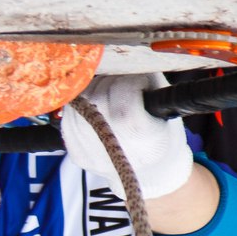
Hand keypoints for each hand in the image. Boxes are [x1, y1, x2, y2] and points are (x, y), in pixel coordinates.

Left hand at [62, 73, 198, 199]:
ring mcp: (90, 151)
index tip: (140, 84)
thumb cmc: (162, 139)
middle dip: (111, 83)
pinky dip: (81, 107)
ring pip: (81, 102)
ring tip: (111, 97)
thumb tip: (129, 60)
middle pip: (99, 95)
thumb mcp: (167, 109)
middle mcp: (112, 145)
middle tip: (123, 87)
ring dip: (94, 92)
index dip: (132, 83)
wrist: (149, 175)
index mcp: (140, 135)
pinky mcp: (75, 153)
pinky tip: (95, 108)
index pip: (125, 93)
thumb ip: (151, 81)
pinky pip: (69, 117)